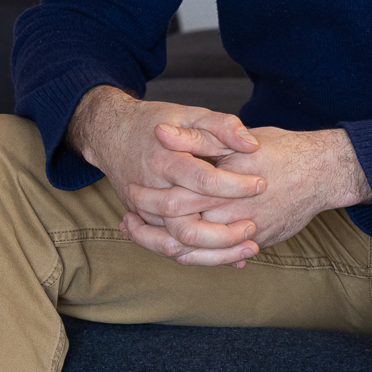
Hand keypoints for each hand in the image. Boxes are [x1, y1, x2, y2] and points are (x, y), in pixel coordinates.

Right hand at [67, 86, 266, 265]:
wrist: (110, 133)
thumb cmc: (154, 121)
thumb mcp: (188, 114)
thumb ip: (221, 126)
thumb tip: (251, 144)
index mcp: (164, 161)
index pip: (203, 181)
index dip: (235, 185)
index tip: (261, 184)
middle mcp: (150, 191)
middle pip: (186, 226)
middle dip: (225, 232)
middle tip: (255, 225)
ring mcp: (143, 212)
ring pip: (176, 246)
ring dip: (214, 254)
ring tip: (250, 248)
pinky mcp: (144, 222)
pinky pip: (170, 249)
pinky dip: (200, 257)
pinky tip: (230, 257)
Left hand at [122, 125, 371, 264]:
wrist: (323, 173)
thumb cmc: (280, 149)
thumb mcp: (237, 138)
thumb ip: (199, 137)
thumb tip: (162, 133)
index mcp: (223, 185)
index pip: (173, 200)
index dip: (147, 199)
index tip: (129, 191)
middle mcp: (232, 213)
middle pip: (179, 231)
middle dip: (148, 229)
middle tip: (128, 219)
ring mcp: (246, 231)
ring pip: (196, 251)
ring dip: (165, 246)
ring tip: (145, 235)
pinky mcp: (257, 242)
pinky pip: (219, 257)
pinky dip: (195, 256)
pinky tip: (179, 248)